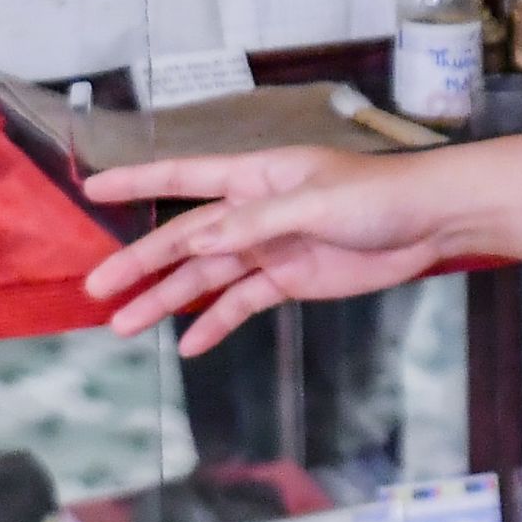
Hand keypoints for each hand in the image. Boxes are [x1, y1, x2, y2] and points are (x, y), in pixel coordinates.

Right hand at [82, 147, 443, 353]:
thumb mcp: (314, 204)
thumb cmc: (377, 196)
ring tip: (123, 326)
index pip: (183, 178)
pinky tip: (188, 345)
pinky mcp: (291, 280)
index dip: (136, 182)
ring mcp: (270, 248)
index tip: (91, 188)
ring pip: (206, 276)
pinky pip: (242, 302)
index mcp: (255, 177)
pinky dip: (216, 322)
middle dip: (140, 262)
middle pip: (184, 238)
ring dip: (166, 299)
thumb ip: (255, 223)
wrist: (430, 224)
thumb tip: (195, 241)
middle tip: (96, 289)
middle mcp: (253, 211)